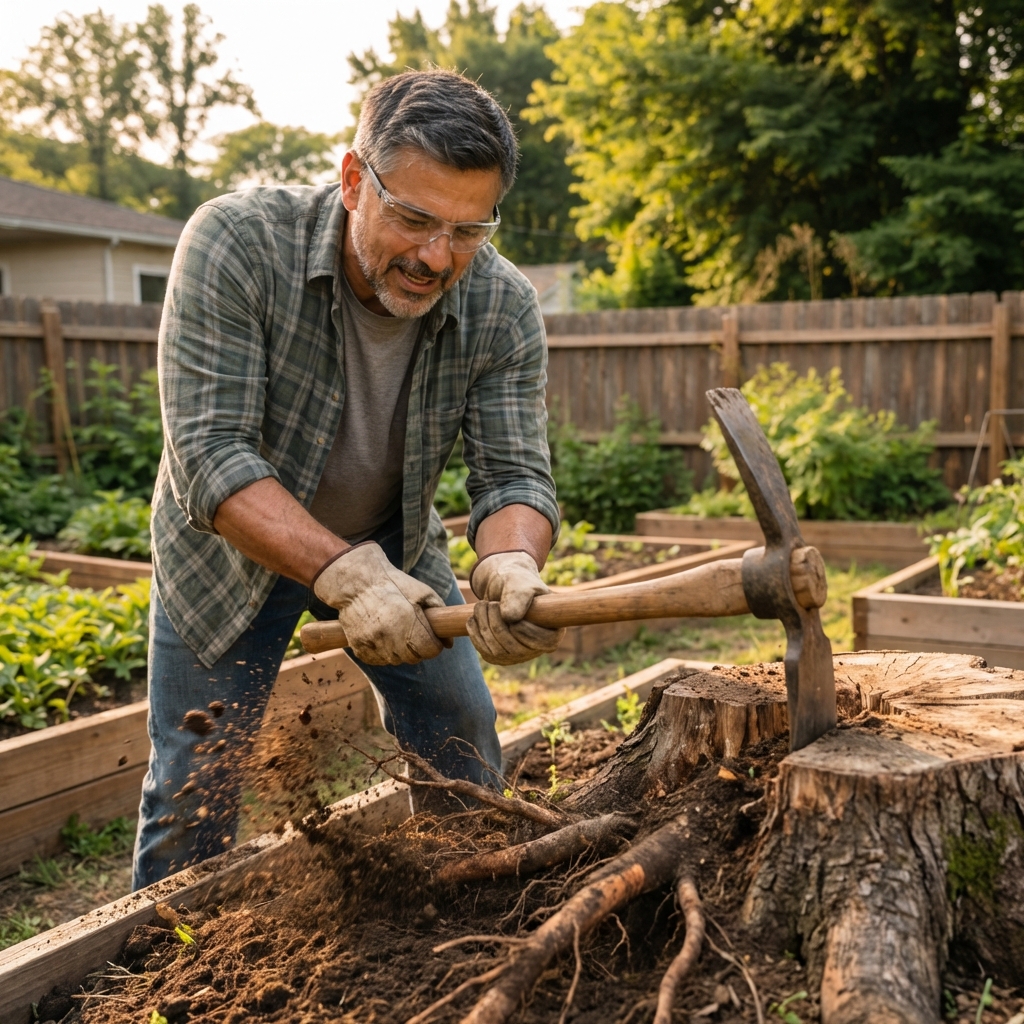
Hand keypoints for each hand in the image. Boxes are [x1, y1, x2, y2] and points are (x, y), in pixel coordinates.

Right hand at [313, 543, 445, 664]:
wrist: (358, 582)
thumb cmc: (394, 584)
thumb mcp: (422, 592)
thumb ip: (439, 614)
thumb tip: (449, 643)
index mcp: (408, 622)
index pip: (430, 650)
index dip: (435, 645)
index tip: (432, 638)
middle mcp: (389, 636)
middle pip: (414, 658)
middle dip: (418, 648)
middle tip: (413, 633)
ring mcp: (372, 643)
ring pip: (395, 661)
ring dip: (400, 652)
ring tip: (396, 632)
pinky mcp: (358, 647)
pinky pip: (377, 661)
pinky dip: (383, 653)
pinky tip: (383, 637)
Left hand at [466, 550, 564, 665]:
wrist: (502, 587)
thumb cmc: (516, 582)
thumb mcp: (519, 583)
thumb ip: (518, 596)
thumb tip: (510, 619)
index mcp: (554, 629)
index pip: (546, 642)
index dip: (527, 632)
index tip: (511, 617)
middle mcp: (538, 647)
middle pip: (518, 649)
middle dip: (498, 625)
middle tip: (489, 604)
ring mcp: (518, 655)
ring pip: (498, 652)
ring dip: (484, 626)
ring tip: (481, 605)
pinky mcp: (499, 656)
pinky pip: (486, 652)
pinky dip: (476, 634)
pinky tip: (475, 618)